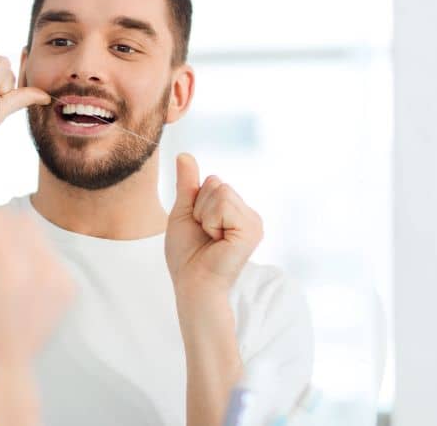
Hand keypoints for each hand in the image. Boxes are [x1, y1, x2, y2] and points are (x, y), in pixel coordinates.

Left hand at [164, 154, 262, 296]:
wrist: (192, 282)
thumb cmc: (187, 254)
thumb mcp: (183, 211)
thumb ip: (188, 184)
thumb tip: (184, 154)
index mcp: (235, 211)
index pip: (213, 181)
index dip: (196, 201)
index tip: (199, 226)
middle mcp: (248, 214)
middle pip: (217, 182)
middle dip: (199, 207)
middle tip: (204, 234)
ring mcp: (253, 222)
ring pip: (220, 190)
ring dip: (204, 215)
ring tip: (211, 238)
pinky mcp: (252, 229)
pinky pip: (223, 202)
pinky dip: (211, 220)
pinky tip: (218, 241)